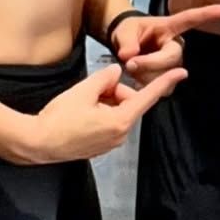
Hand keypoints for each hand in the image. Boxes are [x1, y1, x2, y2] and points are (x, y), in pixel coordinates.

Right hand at [20, 62, 184, 163]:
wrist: (37, 143)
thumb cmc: (59, 117)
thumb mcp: (83, 90)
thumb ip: (105, 78)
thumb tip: (117, 73)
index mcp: (120, 121)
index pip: (148, 97)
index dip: (164, 82)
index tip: (182, 73)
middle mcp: (120, 135)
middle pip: (129, 102)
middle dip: (115, 91)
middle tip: (92, 89)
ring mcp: (111, 143)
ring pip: (118, 112)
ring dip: (106, 102)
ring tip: (83, 103)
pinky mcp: (101, 147)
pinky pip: (109, 123)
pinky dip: (101, 113)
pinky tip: (81, 113)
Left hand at [113, 4, 219, 84]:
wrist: (126, 48)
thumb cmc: (129, 33)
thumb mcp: (123, 32)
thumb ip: (125, 42)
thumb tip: (129, 55)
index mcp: (168, 28)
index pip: (189, 20)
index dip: (206, 14)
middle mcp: (176, 46)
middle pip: (172, 58)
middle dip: (150, 63)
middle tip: (129, 62)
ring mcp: (175, 63)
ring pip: (167, 75)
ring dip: (146, 76)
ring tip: (131, 66)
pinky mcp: (170, 78)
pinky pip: (162, 87)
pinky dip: (145, 85)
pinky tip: (137, 77)